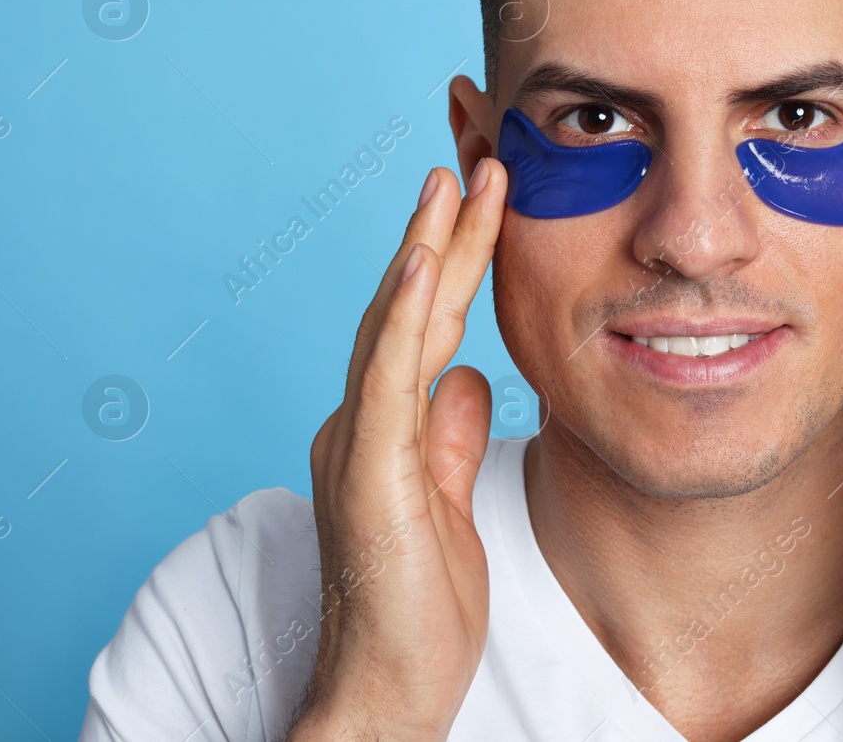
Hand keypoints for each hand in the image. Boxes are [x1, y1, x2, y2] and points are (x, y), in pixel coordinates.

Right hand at [289, 158, 506, 741]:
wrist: (384, 687)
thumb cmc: (416, 605)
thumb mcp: (448, 500)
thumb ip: (450, 434)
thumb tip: (468, 375)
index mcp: (384, 424)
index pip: (427, 322)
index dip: (454, 258)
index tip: (486, 196)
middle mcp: (362, 419)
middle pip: (411, 306)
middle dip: (447, 230)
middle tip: (479, 156)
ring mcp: (357, 440)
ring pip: (395, 323)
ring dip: (428, 247)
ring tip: (459, 178)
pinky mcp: (365, 468)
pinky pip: (386, 377)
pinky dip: (400, 314)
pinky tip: (420, 262)